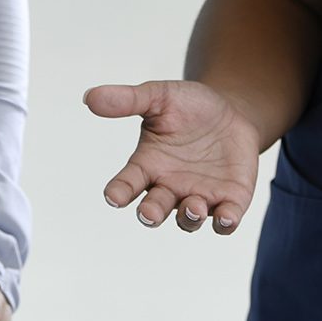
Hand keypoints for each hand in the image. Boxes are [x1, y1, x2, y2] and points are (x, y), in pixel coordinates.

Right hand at [85, 79, 260, 234]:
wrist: (232, 110)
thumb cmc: (189, 106)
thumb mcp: (159, 97)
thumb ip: (128, 100)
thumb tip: (89, 97)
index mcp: (148, 164)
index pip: (127, 183)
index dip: (119, 192)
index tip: (113, 197)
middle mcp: (170, 186)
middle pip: (154, 209)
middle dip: (151, 213)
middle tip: (149, 213)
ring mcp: (199, 196)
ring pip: (188, 219)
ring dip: (188, 217)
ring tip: (192, 206)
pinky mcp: (230, 200)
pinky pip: (225, 220)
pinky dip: (225, 223)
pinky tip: (226, 217)